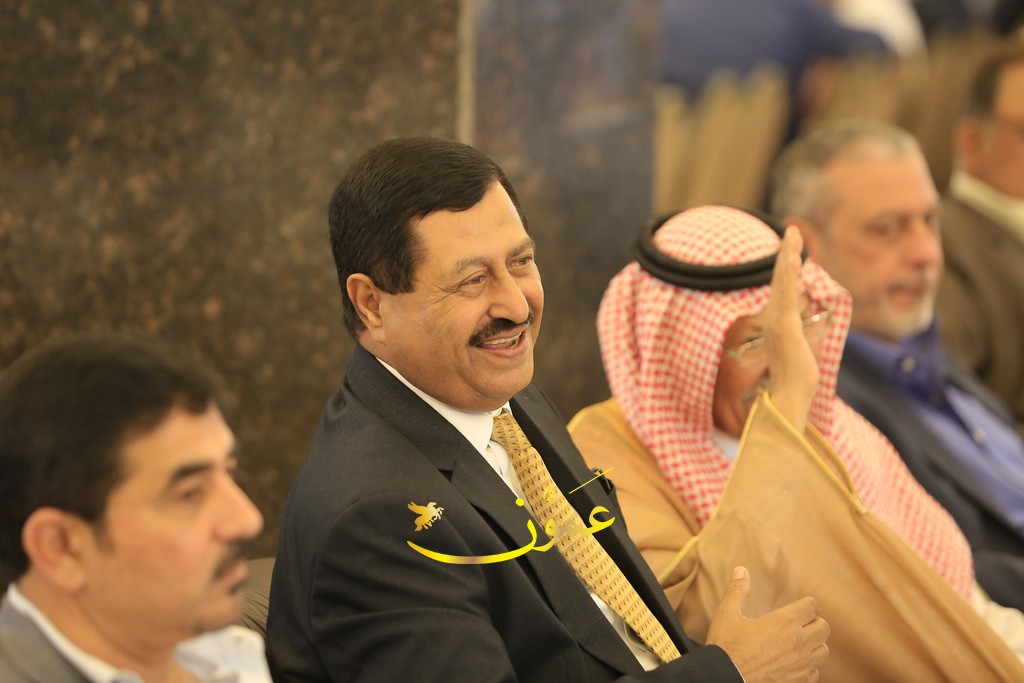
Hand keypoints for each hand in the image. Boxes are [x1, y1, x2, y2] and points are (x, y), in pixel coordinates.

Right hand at [706, 566, 829, 681]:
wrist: (725, 679)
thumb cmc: (726, 648)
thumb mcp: (727, 615)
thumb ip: (737, 591)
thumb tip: (741, 570)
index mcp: (784, 622)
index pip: (812, 606)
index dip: (807, 605)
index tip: (800, 608)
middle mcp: (798, 642)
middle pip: (824, 627)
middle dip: (814, 623)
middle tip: (800, 625)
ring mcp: (801, 664)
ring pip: (823, 651)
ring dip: (815, 645)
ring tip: (801, 644)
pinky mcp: (799, 681)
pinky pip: (816, 672)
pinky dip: (810, 667)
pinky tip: (796, 664)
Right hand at [763, 227, 818, 433]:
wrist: (788, 398)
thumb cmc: (794, 385)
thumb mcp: (799, 358)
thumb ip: (798, 347)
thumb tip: (801, 347)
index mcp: (777, 325)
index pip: (782, 291)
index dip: (785, 270)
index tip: (791, 253)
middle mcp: (773, 319)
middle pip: (779, 279)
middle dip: (786, 254)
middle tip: (791, 231)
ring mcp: (777, 320)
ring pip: (781, 280)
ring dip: (787, 255)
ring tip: (793, 234)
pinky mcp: (783, 323)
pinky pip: (785, 291)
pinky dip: (787, 271)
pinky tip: (793, 255)